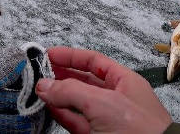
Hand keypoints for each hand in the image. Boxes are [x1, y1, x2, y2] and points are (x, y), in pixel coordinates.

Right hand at [35, 47, 172, 133]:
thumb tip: (45, 85)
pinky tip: (48, 108)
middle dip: (61, 76)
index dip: (71, 56)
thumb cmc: (140, 130)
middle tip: (38, 72)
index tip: (49, 54)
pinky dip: (61, 114)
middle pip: (84, 81)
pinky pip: (76, 122)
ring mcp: (107, 119)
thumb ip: (71, 91)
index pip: (94, 61)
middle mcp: (116, 98)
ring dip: (58, 96)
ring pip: (77, 103)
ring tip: (38, 90)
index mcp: (124, 81)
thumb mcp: (102, 103)